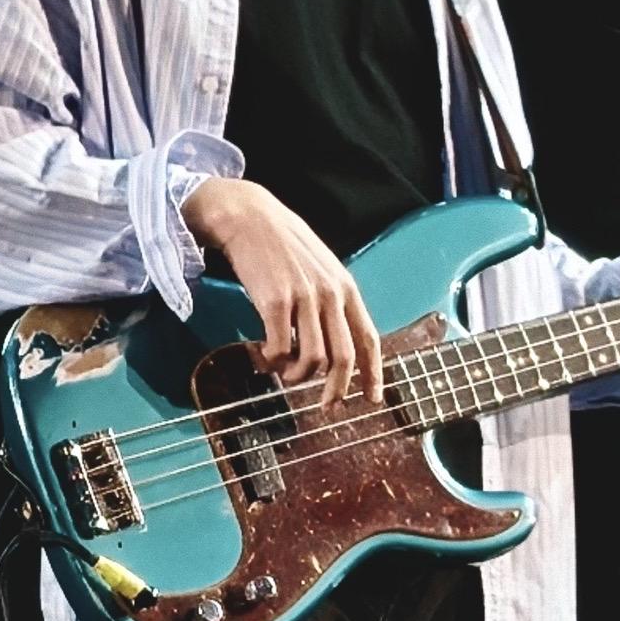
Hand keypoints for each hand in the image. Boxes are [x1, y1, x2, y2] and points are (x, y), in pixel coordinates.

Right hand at [185, 175, 383, 412]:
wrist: (246, 214)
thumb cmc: (280, 240)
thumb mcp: (319, 265)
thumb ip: (331, 297)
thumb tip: (335, 337)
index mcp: (345, 286)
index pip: (369, 338)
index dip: (373, 373)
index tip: (371, 398)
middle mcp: (330, 293)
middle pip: (343, 358)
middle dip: (336, 390)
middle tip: (326, 406)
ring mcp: (303, 297)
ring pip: (313, 358)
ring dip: (298, 376)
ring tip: (284, 372)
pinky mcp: (274, 300)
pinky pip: (281, 347)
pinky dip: (274, 361)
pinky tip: (264, 356)